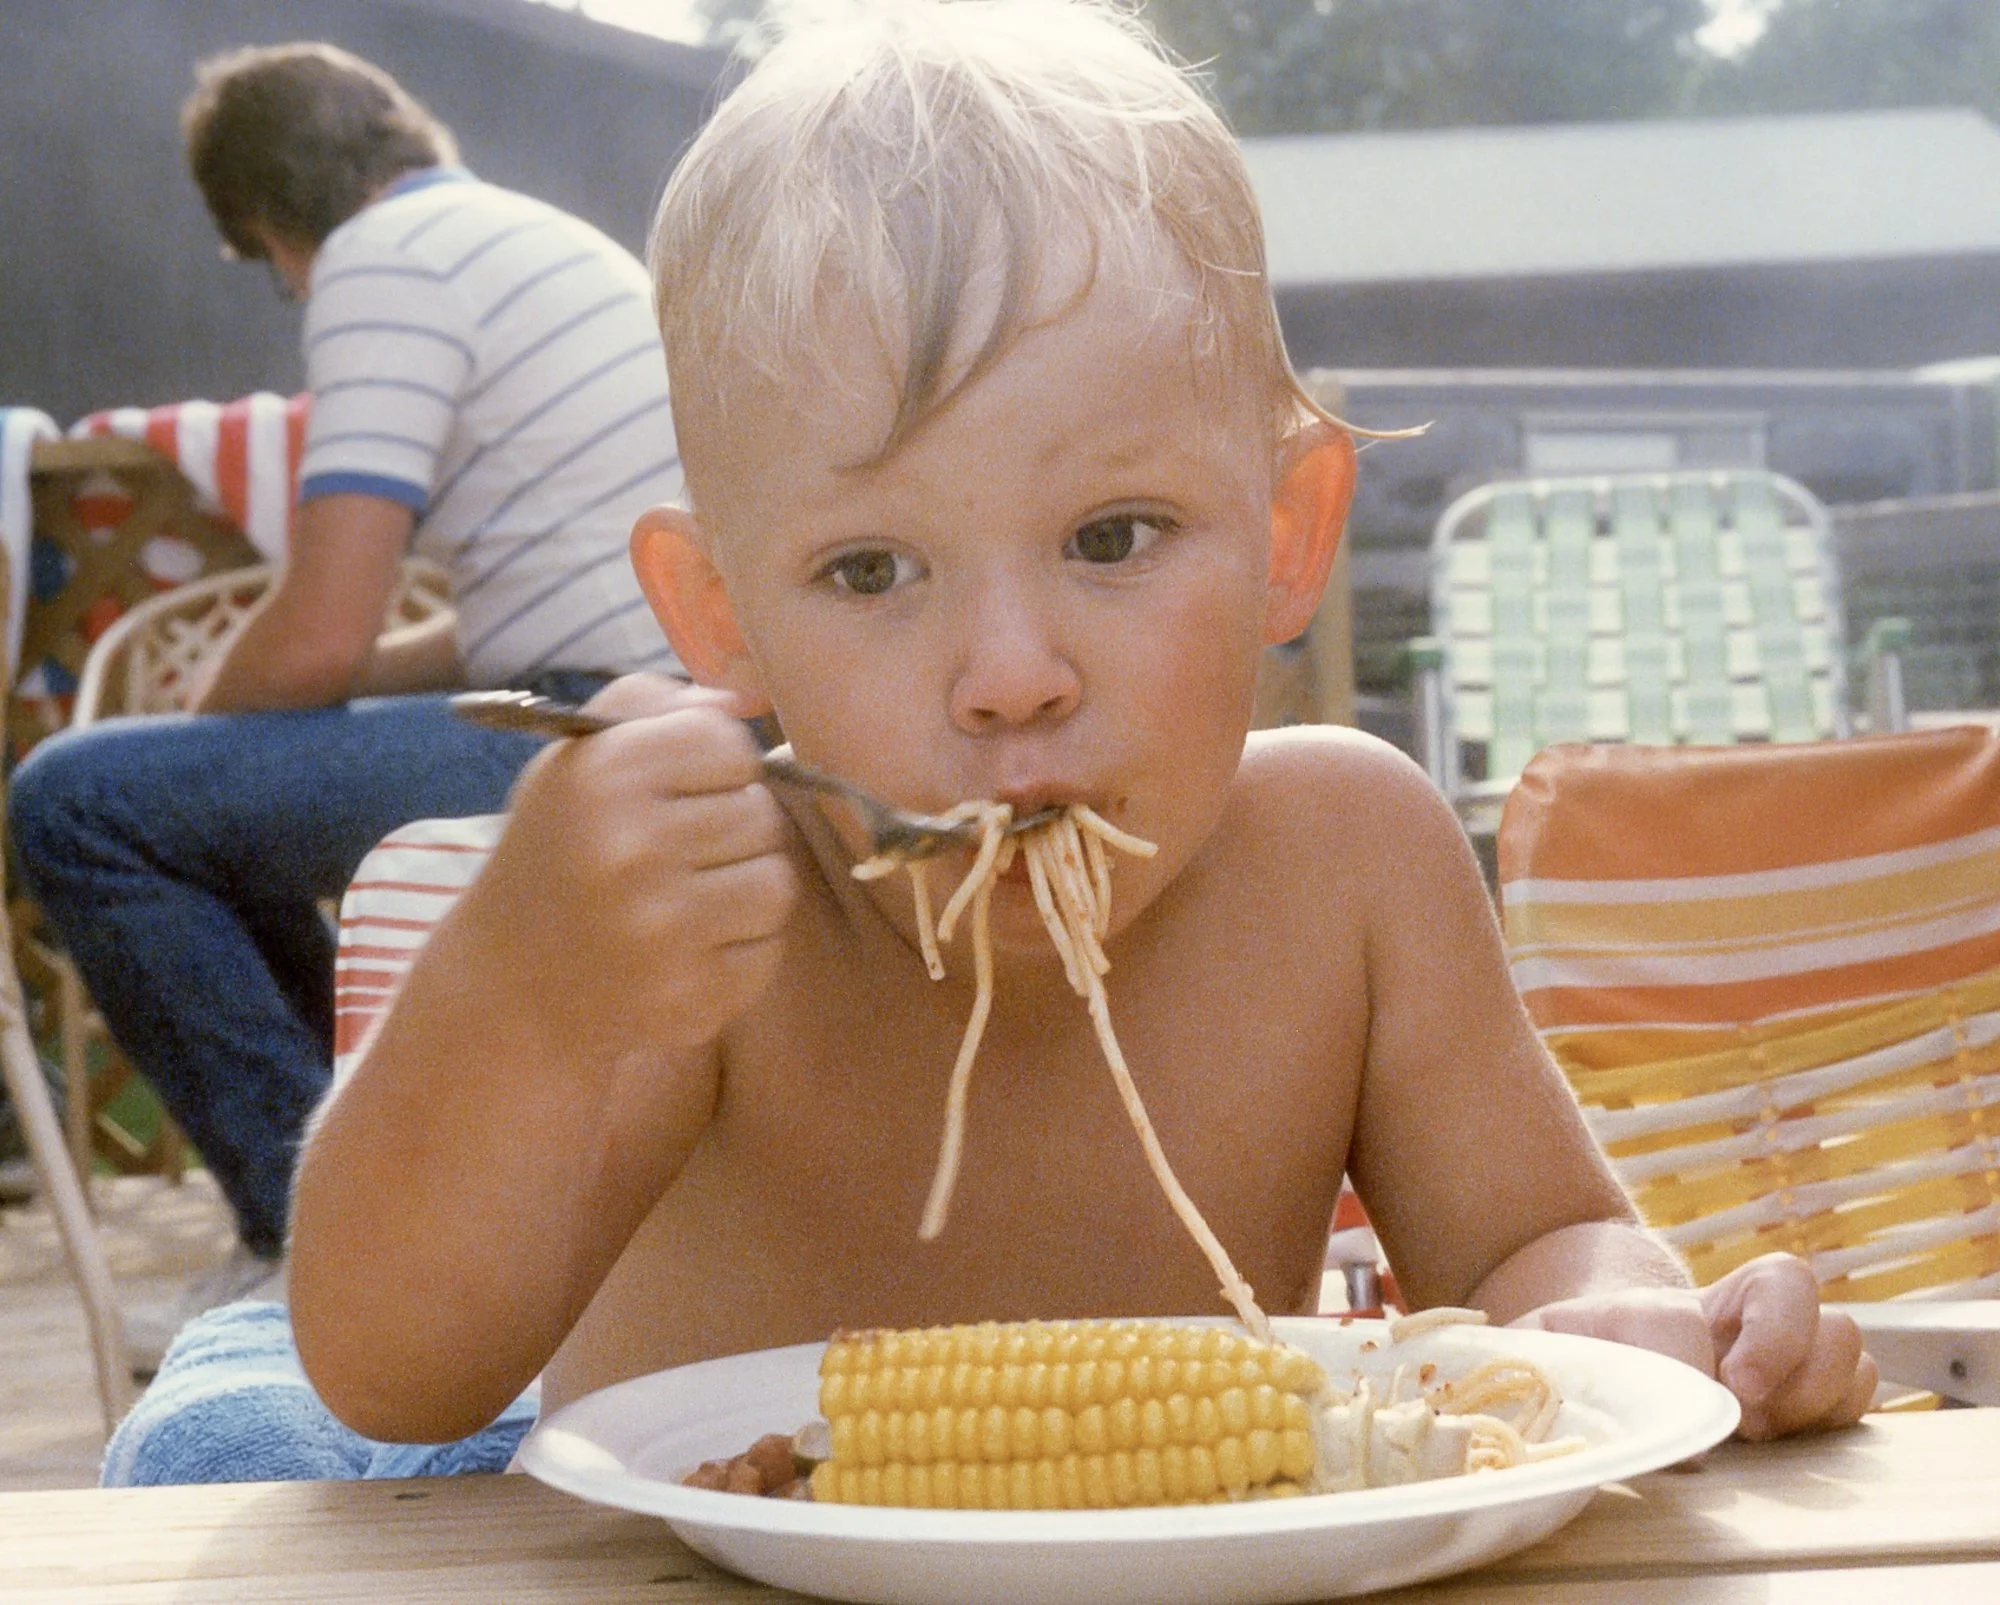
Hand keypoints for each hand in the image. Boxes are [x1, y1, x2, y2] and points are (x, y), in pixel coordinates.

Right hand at [465, 673, 795, 1059]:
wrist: (508, 985)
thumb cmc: (556, 853)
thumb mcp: (573, 760)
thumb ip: (647, 705)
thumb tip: (732, 703)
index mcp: (604, 776)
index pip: (726, 742)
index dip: (714, 765)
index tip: (680, 790)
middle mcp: (632, 850)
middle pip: (760, 814)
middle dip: (730, 828)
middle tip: (680, 852)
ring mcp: (664, 931)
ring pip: (776, 883)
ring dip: (743, 888)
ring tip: (689, 897)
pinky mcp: (691, 995)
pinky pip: (768, 949)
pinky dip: (740, 946)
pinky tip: (687, 946)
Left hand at [1516, 1254, 1876, 1439]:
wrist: (1609, 1357)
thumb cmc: (1573, 1364)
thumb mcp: (1534, 1351)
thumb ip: (1520, 1356)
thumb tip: (1531, 1379)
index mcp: (1644, 1308)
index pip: (1673, 1319)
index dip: (1679, 1363)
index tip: (1681, 1418)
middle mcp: (1721, 1312)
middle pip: (1788, 1282)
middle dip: (1777, 1347)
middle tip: (1746, 1409)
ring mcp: (1775, 1342)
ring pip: (1839, 1331)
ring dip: (1813, 1386)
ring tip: (1767, 1430)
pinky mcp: (1811, 1383)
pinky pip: (1861, 1381)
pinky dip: (1839, 1408)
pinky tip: (1793, 1436)